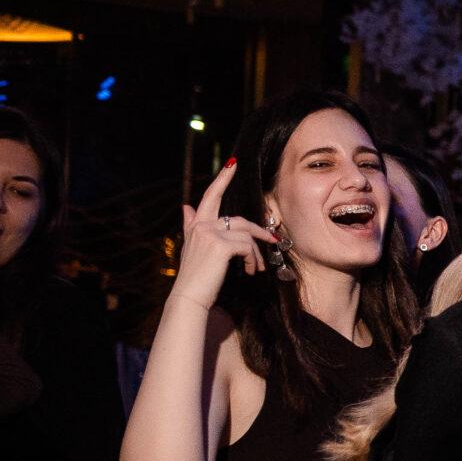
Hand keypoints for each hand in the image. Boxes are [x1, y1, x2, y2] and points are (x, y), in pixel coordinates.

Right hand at [174, 162, 276, 308]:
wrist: (189, 296)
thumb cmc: (195, 275)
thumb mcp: (192, 247)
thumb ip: (191, 225)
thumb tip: (186, 206)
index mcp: (196, 224)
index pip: (211, 197)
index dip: (223, 180)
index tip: (233, 164)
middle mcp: (202, 225)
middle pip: (239, 220)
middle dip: (259, 232)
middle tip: (275, 241)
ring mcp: (210, 233)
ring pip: (246, 235)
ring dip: (256, 254)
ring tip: (257, 268)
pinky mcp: (220, 245)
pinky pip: (247, 247)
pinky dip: (253, 259)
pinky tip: (251, 271)